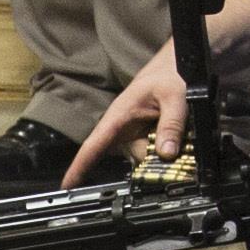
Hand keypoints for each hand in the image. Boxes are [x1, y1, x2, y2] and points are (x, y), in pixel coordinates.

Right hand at [62, 40, 191, 185]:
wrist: (177, 64)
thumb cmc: (168, 72)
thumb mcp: (175, 96)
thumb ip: (172, 124)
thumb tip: (166, 154)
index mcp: (119, 115)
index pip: (94, 144)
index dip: (79, 166)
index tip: (66, 185)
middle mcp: (124, 128)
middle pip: (135, 159)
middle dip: (157, 157)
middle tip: (178, 142)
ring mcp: (136, 133)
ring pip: (149, 157)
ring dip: (167, 151)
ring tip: (182, 129)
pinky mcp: (148, 136)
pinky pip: (158, 152)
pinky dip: (171, 147)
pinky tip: (180, 134)